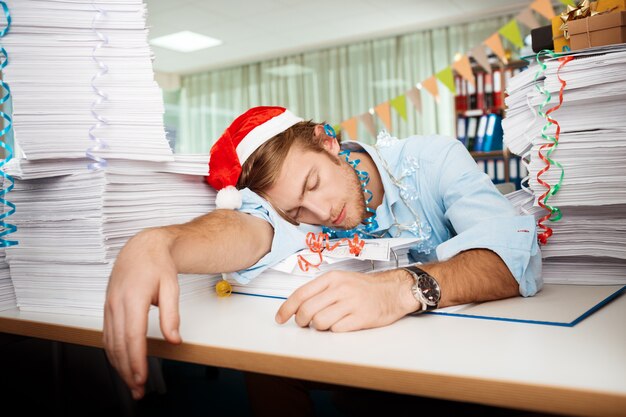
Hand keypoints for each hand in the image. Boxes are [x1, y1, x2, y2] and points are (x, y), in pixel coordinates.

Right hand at [103, 229, 181, 399]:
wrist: (142, 247)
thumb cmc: (157, 264)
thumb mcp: (171, 286)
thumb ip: (172, 314)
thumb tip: (175, 339)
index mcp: (133, 298)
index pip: (133, 336)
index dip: (136, 360)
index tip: (141, 377)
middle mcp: (117, 303)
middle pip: (119, 345)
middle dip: (127, 370)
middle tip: (138, 389)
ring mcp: (110, 306)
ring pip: (110, 343)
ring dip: (118, 365)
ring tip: (131, 383)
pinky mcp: (108, 308)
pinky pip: (108, 336)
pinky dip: (113, 353)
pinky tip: (121, 364)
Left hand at [275, 269, 418, 331]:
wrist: (392, 291)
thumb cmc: (363, 287)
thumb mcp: (339, 280)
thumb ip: (319, 291)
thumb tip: (296, 306)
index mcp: (331, 278)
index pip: (300, 294)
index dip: (286, 309)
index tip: (280, 318)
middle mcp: (340, 289)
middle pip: (307, 310)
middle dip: (300, 321)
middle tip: (303, 323)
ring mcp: (351, 303)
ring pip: (319, 322)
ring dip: (318, 327)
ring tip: (326, 322)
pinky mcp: (361, 318)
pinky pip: (337, 329)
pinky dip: (335, 330)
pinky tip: (341, 324)